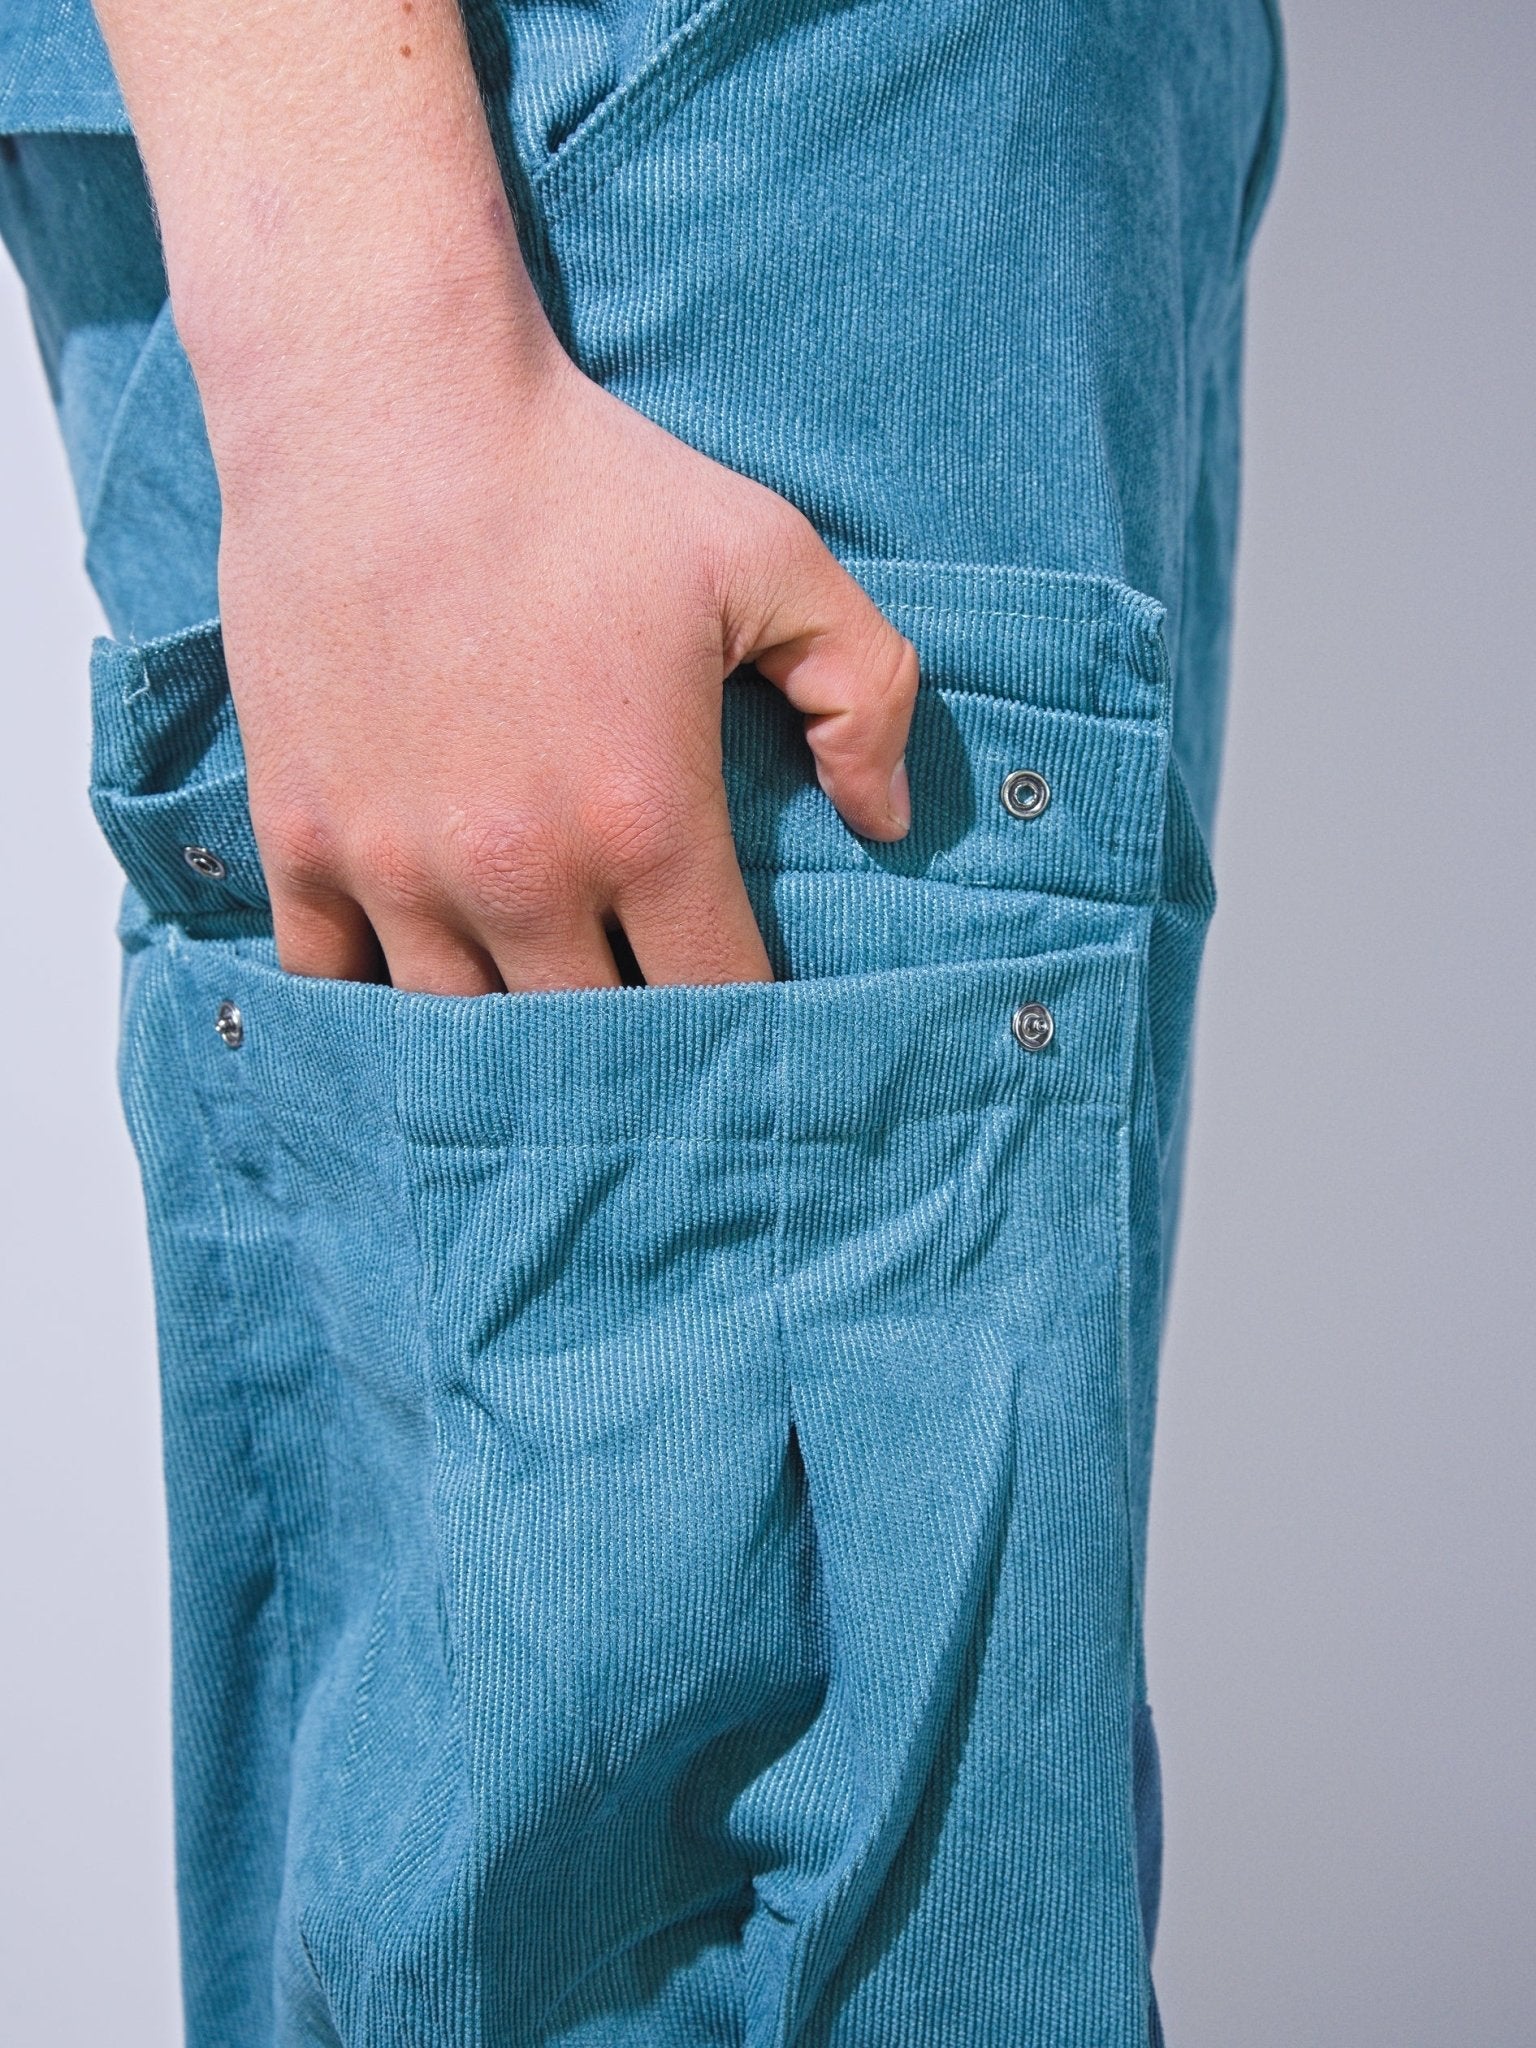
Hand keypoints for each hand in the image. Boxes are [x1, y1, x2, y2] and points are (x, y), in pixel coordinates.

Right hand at [215, 343, 916, 993]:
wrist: (384, 404)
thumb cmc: (589, 481)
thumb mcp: (770, 557)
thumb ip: (865, 690)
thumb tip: (884, 823)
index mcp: (644, 824)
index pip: (713, 1001)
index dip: (745, 1035)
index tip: (754, 1033)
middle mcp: (519, 873)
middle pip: (587, 1045)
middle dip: (632, 1061)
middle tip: (655, 1055)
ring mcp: (396, 865)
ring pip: (459, 1036)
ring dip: (506, 1049)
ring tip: (539, 1046)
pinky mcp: (301, 835)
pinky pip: (331, 982)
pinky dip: (373, 1004)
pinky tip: (414, 995)